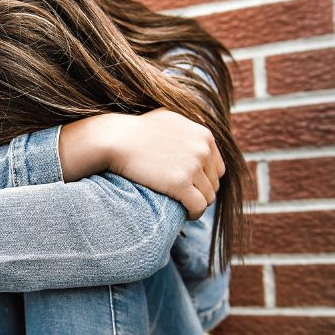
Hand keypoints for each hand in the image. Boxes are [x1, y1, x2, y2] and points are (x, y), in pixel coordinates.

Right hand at [60, 109, 224, 219]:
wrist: (117, 138)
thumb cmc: (137, 130)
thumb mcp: (170, 119)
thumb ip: (188, 128)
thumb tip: (198, 139)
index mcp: (204, 135)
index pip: (218, 168)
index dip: (205, 180)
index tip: (191, 187)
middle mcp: (203, 149)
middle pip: (214, 184)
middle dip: (201, 193)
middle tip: (184, 199)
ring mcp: (193, 167)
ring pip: (208, 197)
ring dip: (197, 204)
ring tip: (183, 207)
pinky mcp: (181, 183)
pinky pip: (198, 206)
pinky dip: (194, 214)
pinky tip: (185, 215)